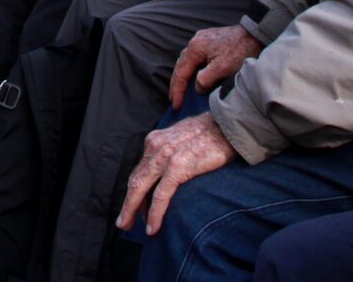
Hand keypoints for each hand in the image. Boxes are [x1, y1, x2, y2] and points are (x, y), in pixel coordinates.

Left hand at [117, 112, 236, 234]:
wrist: (228, 125)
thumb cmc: (210, 134)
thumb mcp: (182, 139)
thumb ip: (171, 153)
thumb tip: (166, 175)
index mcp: (155, 140)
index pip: (140, 170)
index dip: (134, 191)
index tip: (133, 207)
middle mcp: (155, 146)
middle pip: (135, 180)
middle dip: (128, 204)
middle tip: (124, 223)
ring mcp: (165, 156)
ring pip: (141, 187)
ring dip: (133, 210)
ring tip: (129, 226)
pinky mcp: (178, 166)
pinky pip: (162, 195)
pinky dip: (155, 213)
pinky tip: (153, 227)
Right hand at [168, 24, 262, 109]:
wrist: (255, 35)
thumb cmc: (240, 51)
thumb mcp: (223, 68)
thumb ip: (206, 79)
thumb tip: (197, 88)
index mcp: (195, 48)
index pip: (181, 73)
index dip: (178, 91)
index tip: (176, 106)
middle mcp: (194, 42)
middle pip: (180, 66)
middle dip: (176, 84)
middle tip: (174, 101)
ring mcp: (201, 40)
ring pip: (186, 61)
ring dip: (182, 77)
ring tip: (180, 91)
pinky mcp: (208, 41)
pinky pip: (194, 58)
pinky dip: (190, 69)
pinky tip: (192, 76)